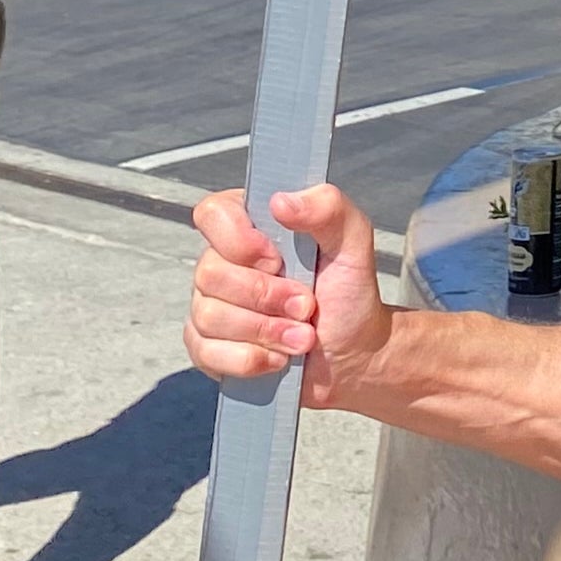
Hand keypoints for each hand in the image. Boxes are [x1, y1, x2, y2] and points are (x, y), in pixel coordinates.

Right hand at [187, 184, 392, 401]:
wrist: (352, 353)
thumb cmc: (349, 292)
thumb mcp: (353, 242)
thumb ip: (328, 208)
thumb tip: (281, 201)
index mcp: (251, 225)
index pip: (213, 214)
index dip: (239, 240)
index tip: (278, 259)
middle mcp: (223, 261)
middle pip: (210, 273)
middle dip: (266, 297)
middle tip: (306, 305)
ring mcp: (209, 305)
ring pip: (209, 316)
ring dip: (265, 331)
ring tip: (302, 336)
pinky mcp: (208, 347)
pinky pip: (206, 353)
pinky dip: (250, 359)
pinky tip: (279, 359)